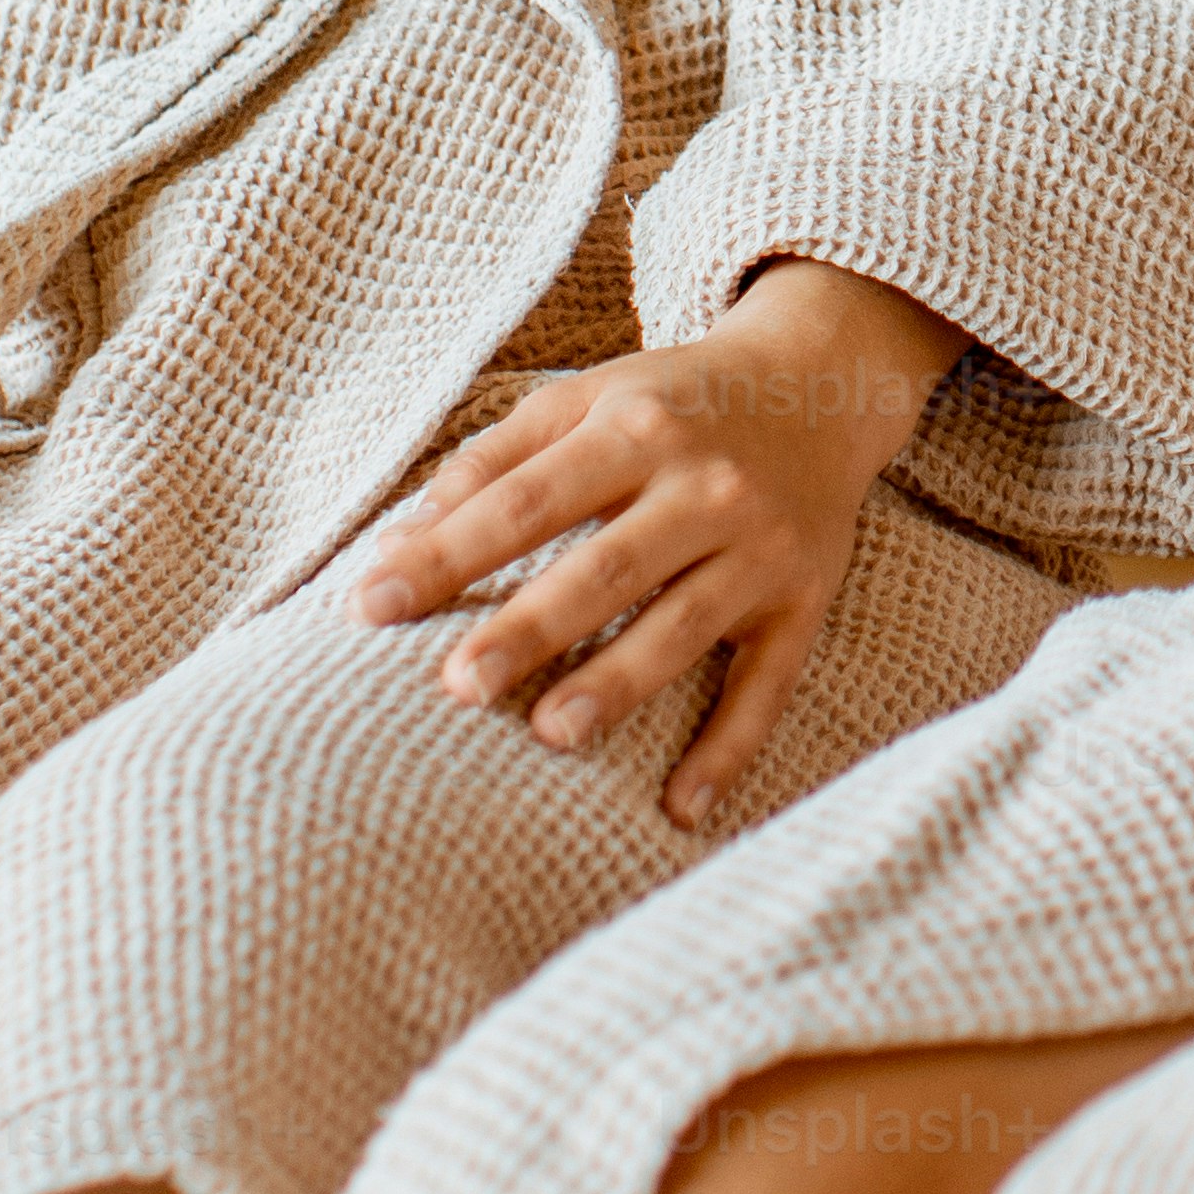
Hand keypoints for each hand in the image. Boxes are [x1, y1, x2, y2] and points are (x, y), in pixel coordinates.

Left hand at [339, 253, 966, 828]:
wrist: (822, 386)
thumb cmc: (674, 402)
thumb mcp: (587, 399)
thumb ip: (493, 461)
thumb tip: (399, 541)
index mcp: (638, 429)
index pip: (529, 500)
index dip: (450, 553)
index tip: (372, 604)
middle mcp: (706, 486)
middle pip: (608, 567)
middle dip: (531, 629)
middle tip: (457, 686)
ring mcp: (760, 549)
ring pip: (684, 626)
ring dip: (619, 683)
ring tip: (550, 734)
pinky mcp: (803, 602)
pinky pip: (766, 684)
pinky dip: (729, 749)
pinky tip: (681, 807)